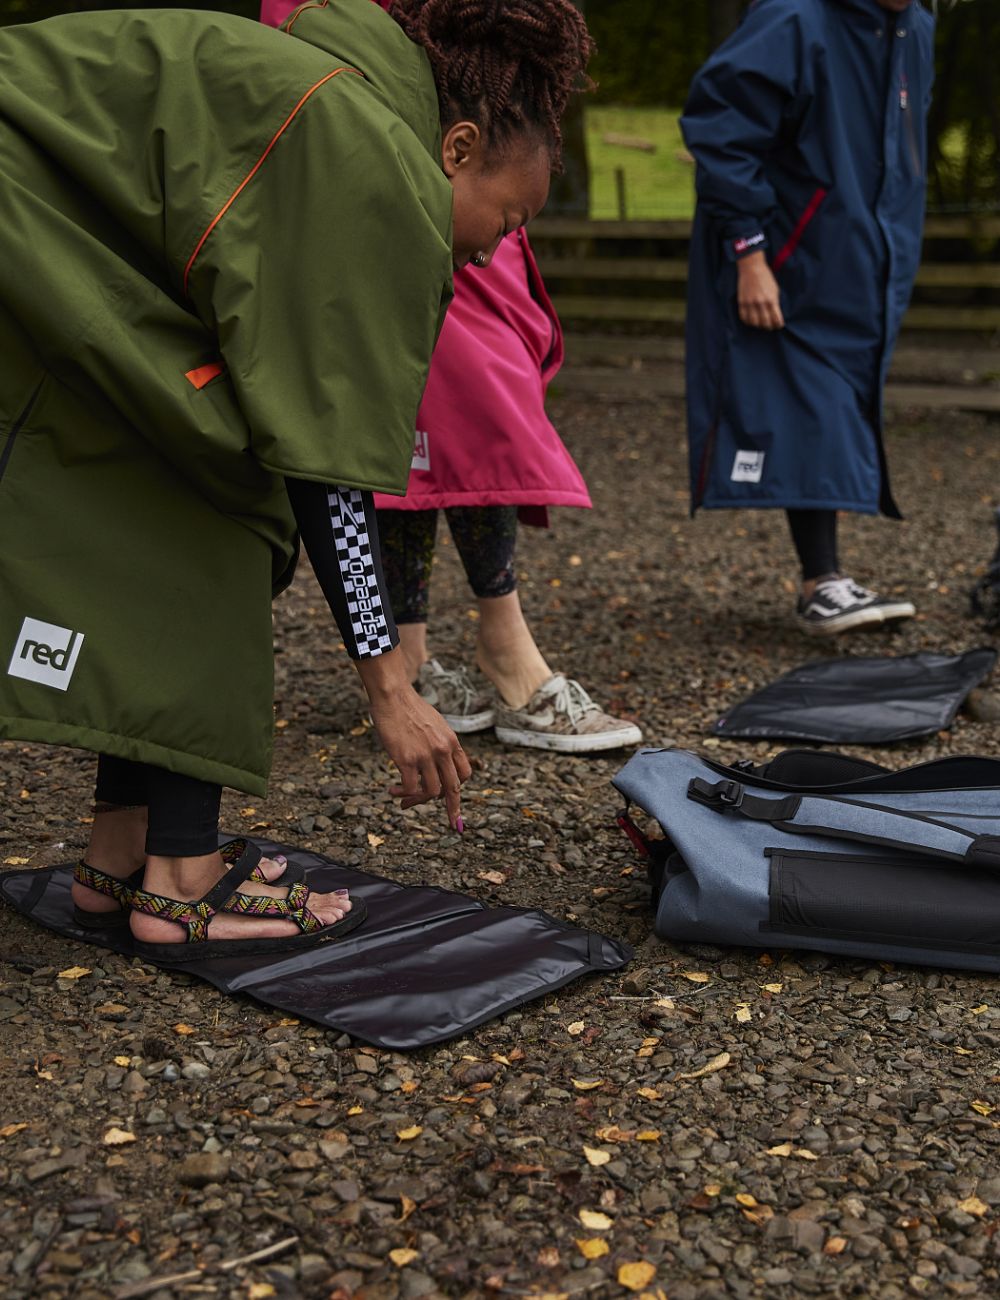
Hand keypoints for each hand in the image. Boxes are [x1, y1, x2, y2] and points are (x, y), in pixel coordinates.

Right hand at [356, 649, 470, 828]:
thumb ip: (439, 744)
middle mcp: (443, 750)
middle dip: (453, 807)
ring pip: (432, 792)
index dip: (460, 789)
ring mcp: (426, 756)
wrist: (393, 696)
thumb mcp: (435, 725)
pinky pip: (412, 788)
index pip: (465, 773)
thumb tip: (437, 764)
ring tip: (403, 799)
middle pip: (454, 787)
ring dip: (418, 800)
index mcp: (452, 742)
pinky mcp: (408, 759)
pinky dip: (403, 794)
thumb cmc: (409, 709)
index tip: (454, 801)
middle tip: (451, 821)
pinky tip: (393, 790)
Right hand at [736, 251, 784, 329]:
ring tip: (760, 324)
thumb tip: (774, 315)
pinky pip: (744, 317)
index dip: (778, 325)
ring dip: (758, 325)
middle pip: (765, 323)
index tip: (779, 326)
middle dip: (769, 327)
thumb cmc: (766, 278)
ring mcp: (750, 303)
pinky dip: (747, 321)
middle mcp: (760, 303)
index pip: (776, 318)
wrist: (752, 268)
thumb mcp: (775, 289)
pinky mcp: (741, 302)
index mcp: (771, 300)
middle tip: (770, 327)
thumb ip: (775, 302)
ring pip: (754, 322)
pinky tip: (751, 320)